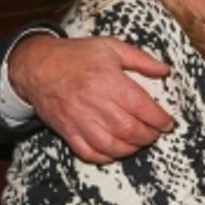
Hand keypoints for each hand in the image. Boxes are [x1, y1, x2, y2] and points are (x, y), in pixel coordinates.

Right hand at [10, 35, 171, 163]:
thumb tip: (165, 70)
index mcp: (108, 82)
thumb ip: (141, 59)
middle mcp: (94, 104)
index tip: (168, 123)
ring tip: (140, 142)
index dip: (159, 119)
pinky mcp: (67, 131)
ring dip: (131, 148)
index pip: (142, 107)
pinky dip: (106, 157)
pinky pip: (88, 153)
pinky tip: (117, 151)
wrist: (37, 66)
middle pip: (130, 130)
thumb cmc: (76, 55)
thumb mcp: (111, 47)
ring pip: (112, 145)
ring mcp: (79, 120)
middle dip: (149, 135)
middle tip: (156, 132)